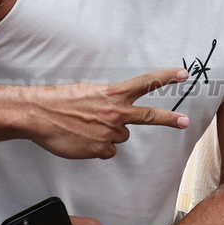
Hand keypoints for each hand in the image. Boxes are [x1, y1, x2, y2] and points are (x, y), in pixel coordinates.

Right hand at [26, 68, 189, 158]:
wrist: (38, 115)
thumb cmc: (59, 101)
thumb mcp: (88, 91)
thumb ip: (108, 100)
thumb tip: (115, 110)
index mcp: (113, 94)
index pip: (145, 83)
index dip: (166, 77)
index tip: (183, 74)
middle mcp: (116, 112)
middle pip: (149, 116)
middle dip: (169, 119)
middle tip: (185, 122)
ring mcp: (110, 131)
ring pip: (120, 136)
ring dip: (108, 134)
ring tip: (86, 127)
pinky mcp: (100, 148)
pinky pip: (107, 150)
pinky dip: (97, 147)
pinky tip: (82, 139)